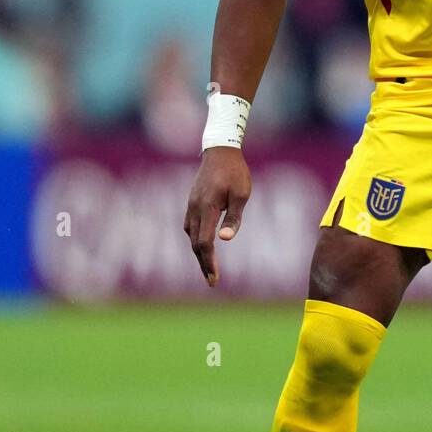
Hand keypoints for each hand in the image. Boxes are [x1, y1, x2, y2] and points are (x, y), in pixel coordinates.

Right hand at [183, 147, 251, 286]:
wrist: (220, 150)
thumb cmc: (235, 172)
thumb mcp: (241, 194)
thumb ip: (233, 217)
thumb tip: (225, 240)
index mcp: (207, 208)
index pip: (205, 243)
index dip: (209, 263)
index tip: (214, 279)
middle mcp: (194, 209)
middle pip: (196, 244)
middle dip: (203, 264)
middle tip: (212, 281)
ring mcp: (190, 205)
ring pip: (191, 236)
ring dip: (199, 253)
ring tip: (209, 268)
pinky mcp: (191, 202)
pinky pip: (190, 227)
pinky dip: (196, 240)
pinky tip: (203, 246)